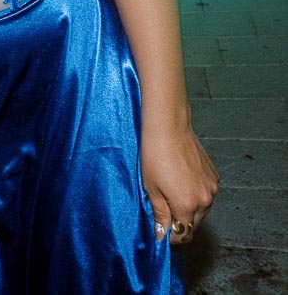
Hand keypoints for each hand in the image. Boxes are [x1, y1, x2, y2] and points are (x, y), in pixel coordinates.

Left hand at [141, 122, 217, 243]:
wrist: (168, 129)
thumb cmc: (154, 157)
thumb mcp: (151, 189)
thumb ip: (160, 214)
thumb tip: (161, 234)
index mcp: (188, 206)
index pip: (183, 234)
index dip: (171, 236)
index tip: (160, 233)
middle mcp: (205, 200)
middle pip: (194, 223)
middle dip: (179, 223)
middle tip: (162, 214)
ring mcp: (212, 188)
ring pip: (201, 209)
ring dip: (188, 209)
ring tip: (170, 194)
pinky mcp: (215, 176)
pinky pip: (206, 194)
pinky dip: (195, 194)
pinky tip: (181, 182)